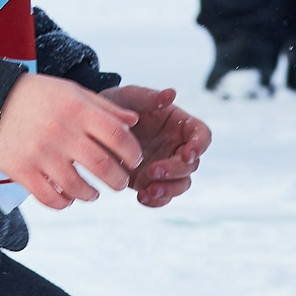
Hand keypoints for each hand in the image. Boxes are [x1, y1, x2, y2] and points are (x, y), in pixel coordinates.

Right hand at [0, 74, 140, 209]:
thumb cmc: (39, 95)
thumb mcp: (73, 91)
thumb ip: (104, 107)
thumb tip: (134, 122)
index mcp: (77, 109)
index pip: (117, 134)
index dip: (132, 151)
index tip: (134, 159)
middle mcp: (61, 132)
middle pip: (102, 166)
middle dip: (118, 179)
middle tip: (120, 182)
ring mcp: (41, 154)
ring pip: (77, 187)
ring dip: (92, 195)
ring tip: (95, 192)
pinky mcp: (22, 171)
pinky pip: (50, 198)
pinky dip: (64, 202)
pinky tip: (70, 197)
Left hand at [101, 84, 211, 207]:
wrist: (94, 126)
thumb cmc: (117, 104)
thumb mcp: (130, 96)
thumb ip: (150, 97)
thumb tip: (171, 94)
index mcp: (179, 125)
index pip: (202, 135)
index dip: (200, 146)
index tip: (188, 153)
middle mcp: (176, 147)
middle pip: (191, 165)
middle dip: (175, 170)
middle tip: (153, 170)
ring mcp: (164, 166)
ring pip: (180, 184)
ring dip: (168, 190)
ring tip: (149, 191)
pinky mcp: (148, 182)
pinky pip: (160, 196)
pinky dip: (155, 201)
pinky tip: (142, 197)